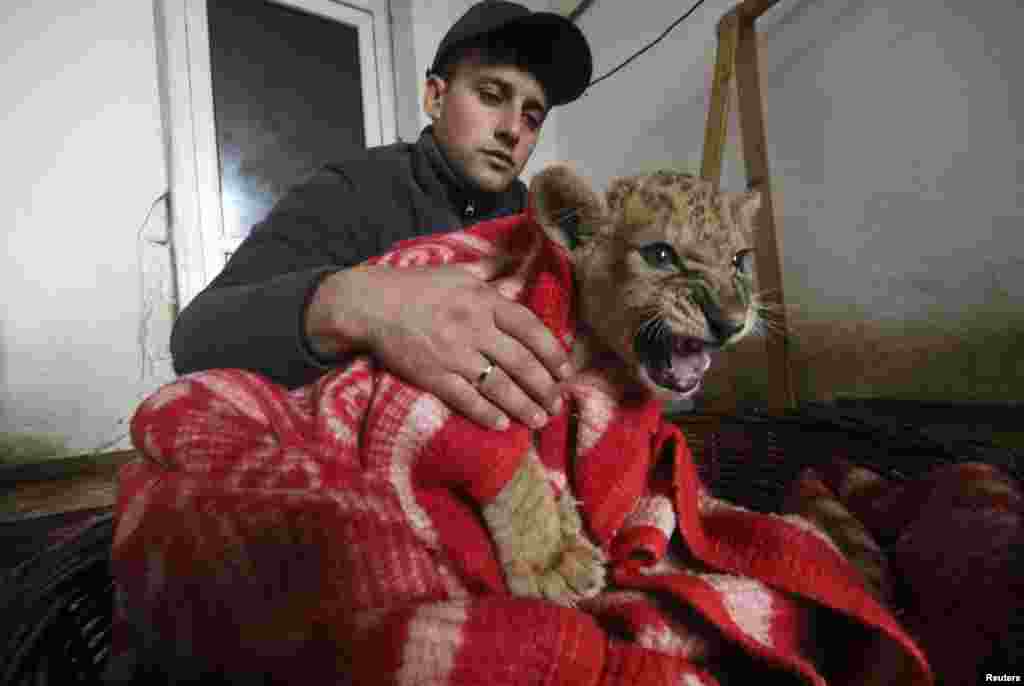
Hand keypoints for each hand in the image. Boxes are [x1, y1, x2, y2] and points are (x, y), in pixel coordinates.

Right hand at [305, 258, 572, 429]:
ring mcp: (453, 354)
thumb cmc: (416, 287)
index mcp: (483, 300)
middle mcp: (473, 327)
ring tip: (539, 420)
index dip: (552, 351)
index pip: (529, 327)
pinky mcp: (433, 375)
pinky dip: (485, 413)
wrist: (370, 304)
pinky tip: (501, 424)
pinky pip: (466, 399)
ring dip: (523, 406)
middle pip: (520, 362)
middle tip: (557, 404)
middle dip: (544, 386)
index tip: (566, 370)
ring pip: (498, 385)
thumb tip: (517, 277)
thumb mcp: (457, 273)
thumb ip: (490, 277)